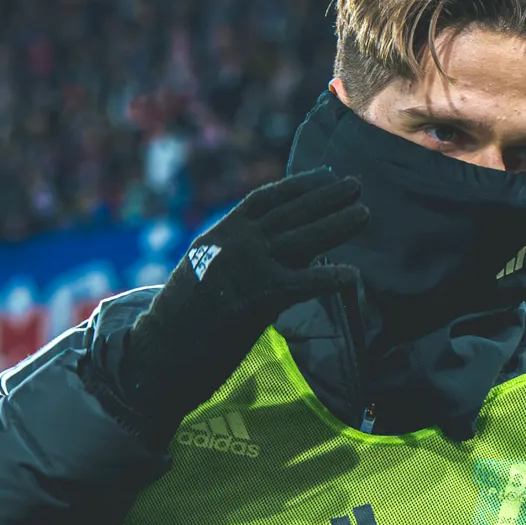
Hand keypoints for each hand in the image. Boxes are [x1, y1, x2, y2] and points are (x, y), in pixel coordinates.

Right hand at [114, 170, 366, 427]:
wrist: (161, 348)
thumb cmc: (182, 317)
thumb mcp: (204, 268)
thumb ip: (236, 254)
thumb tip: (276, 248)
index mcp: (221, 233)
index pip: (266, 199)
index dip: (299, 185)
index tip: (324, 176)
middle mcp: (237, 242)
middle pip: (292, 212)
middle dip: (327, 197)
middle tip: (356, 186)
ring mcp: (250, 267)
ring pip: (304, 238)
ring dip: (338, 224)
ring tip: (364, 213)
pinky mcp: (261, 297)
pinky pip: (307, 283)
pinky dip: (332, 278)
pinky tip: (354, 275)